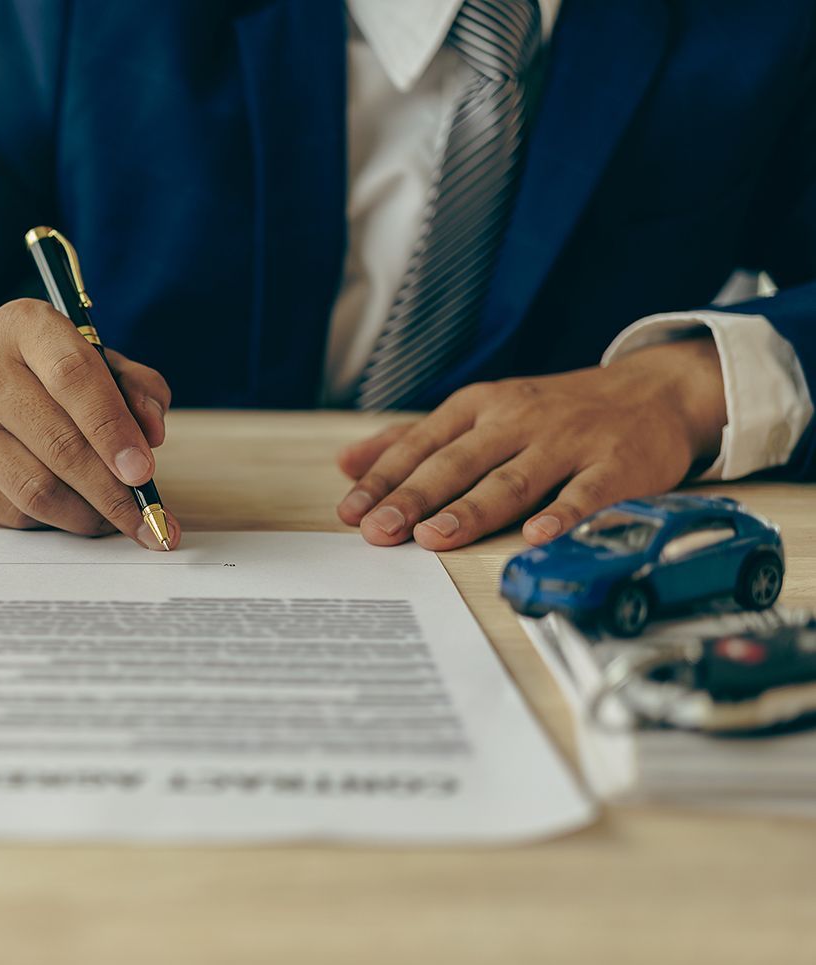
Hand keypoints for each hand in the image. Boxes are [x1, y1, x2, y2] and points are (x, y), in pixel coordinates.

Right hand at [0, 298, 179, 548]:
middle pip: (59, 444)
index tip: (144, 472)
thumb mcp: (87, 357)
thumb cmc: (34, 374)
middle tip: (145, 518)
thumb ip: (133, 386)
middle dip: (112, 491)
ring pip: (36, 488)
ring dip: (87, 515)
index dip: (113, 428)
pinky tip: (75, 514)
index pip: (74, 376)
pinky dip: (54, 521)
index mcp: (25, 326)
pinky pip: (12, 510)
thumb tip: (153, 434)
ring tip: (115, 520)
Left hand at [335, 338, 727, 549]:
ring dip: (473, 509)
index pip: (423, 445)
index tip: (351, 512)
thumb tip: (347, 463)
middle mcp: (520, 419)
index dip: (385, 479)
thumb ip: (414, 439)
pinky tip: (535, 537)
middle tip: (380, 529)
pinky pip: (586, 492)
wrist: (655, 391)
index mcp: (481, 406)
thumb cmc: (554, 411)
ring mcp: (569, 441)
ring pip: (513, 479)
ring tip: (436, 537)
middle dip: (416, 497)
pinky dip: (561, 514)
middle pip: (460, 462)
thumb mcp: (480, 412)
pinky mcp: (617, 464)